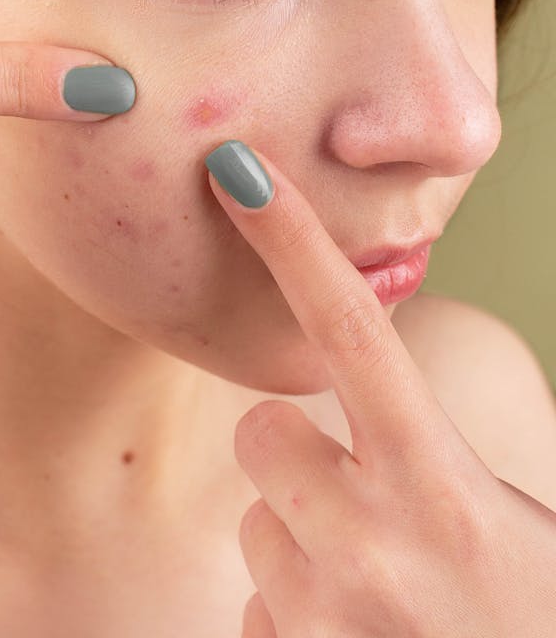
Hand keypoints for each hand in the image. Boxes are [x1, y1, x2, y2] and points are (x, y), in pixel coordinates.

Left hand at [204, 139, 555, 637]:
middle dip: (294, 457)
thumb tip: (352, 411)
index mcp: (441, 487)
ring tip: (376, 598)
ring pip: (257, 527)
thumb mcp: (509, 525)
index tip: (237, 171)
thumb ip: (426, 461)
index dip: (293, 243)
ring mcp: (321, 618)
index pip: (353, 333)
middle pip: (264, 434)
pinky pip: (254, 611)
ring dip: (298, 547)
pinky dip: (292, 622)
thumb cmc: (527, 615)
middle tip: (361, 507)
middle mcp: (370, 544)